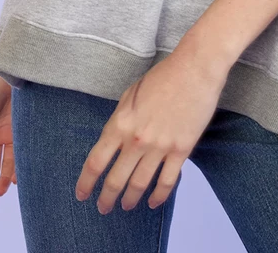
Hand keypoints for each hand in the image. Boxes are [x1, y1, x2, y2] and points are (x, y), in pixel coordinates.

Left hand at [74, 45, 228, 213]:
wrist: (195, 69)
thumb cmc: (162, 77)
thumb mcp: (130, 94)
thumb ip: (120, 120)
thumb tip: (113, 141)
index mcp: (120, 123)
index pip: (96, 161)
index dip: (86, 182)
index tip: (82, 194)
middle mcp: (137, 139)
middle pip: (116, 179)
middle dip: (107, 198)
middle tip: (103, 208)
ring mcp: (160, 146)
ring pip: (140, 184)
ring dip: (130, 199)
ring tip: (126, 206)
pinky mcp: (181, 150)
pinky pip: (167, 181)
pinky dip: (158, 196)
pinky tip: (153, 202)